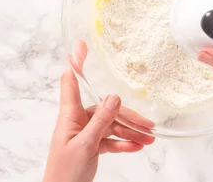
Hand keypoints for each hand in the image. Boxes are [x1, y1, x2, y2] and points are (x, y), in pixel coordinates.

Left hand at [44, 42, 154, 181]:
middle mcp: (77, 121)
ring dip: (130, 132)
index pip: (72, 82)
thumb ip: (100, 121)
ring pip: (112, 125)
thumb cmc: (64, 173)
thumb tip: (114, 97)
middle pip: (105, 109)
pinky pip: (111, 140)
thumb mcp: (85, 145)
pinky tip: (137, 146)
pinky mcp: (91, 146)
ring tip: (148, 139)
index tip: (81, 45)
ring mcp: (85, 134)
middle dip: (127, 115)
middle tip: (147, 124)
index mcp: (70, 116)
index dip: (76, 62)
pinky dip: (124, 143)